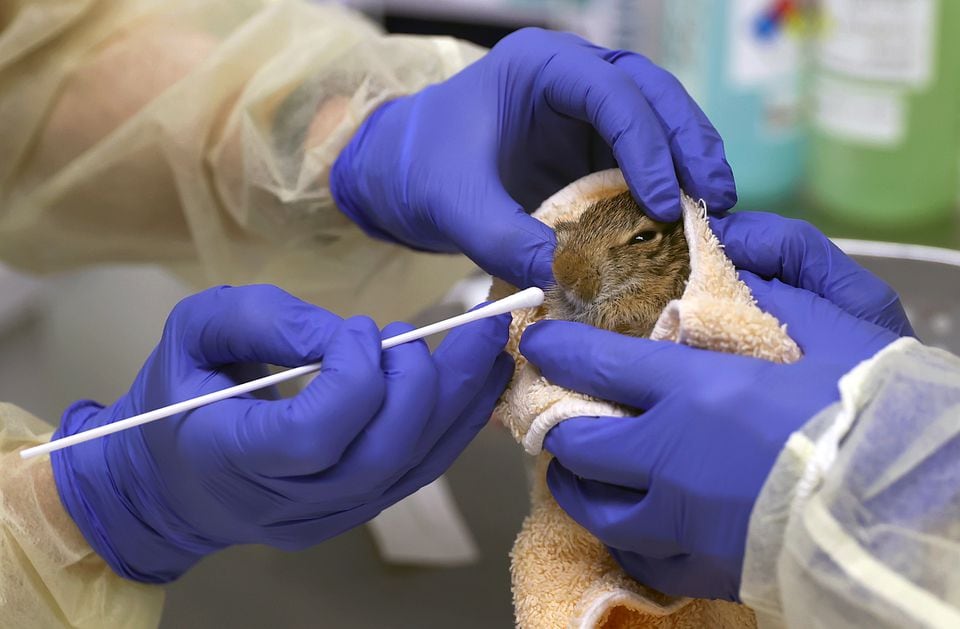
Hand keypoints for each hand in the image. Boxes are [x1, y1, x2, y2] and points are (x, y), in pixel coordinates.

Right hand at [52, 285, 510, 582]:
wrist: (173, 482)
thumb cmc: (179, 395)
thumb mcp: (195, 332)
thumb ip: (263, 321)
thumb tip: (347, 335)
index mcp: (230, 458)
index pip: (313, 436)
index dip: (353, 378)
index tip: (361, 328)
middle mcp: (287, 501)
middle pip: (381, 456)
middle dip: (430, 384)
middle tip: (460, 325)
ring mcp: (329, 516)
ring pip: (412, 469)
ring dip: (462, 403)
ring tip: (490, 343)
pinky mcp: (358, 511)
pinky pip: (418, 473)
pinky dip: (456, 426)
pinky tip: (479, 381)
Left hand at [331, 28, 735, 288]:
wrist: (401, 174)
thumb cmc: (420, 169)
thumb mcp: (453, 203)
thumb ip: (501, 237)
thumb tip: (561, 279)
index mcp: (539, 67)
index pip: (611, 90)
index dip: (645, 142)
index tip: (660, 201)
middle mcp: (571, 79)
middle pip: (652, 93)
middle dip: (689, 143)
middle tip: (716, 198)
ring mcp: (585, 112)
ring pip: (658, 121)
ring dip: (689, 162)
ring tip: (714, 211)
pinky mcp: (589, 148)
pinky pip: (639, 160)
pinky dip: (664, 187)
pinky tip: (681, 222)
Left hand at [519, 222, 908, 598]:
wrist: (915, 499)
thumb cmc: (874, 407)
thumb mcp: (829, 327)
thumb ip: (769, 290)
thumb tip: (728, 262)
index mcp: (696, 391)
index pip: (597, 364)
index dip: (558, 348)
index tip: (539, 341)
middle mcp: (672, 458)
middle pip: (579, 443)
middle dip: (559, 424)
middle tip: (558, 413)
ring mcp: (681, 521)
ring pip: (593, 506)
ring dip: (577, 483)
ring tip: (578, 470)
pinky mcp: (702, 565)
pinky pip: (636, 554)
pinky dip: (620, 533)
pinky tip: (627, 520)